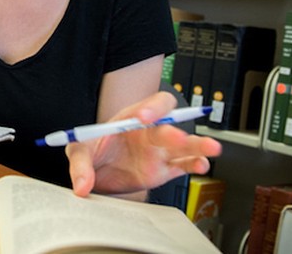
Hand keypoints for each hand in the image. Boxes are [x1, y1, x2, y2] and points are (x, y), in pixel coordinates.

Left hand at [65, 91, 221, 196]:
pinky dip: (194, 165)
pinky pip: (183, 166)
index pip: (149, 106)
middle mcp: (149, 132)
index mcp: (131, 118)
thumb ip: (80, 165)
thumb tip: (81, 185)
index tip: (143, 119)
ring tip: (212, 149)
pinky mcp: (164, 170)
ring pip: (184, 145)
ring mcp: (159, 152)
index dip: (151, 108)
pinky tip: (202, 165)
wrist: (98, 174)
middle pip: (170, 124)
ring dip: (198, 145)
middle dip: (174, 131)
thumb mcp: (79, 151)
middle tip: (176, 139)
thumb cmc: (92, 153)